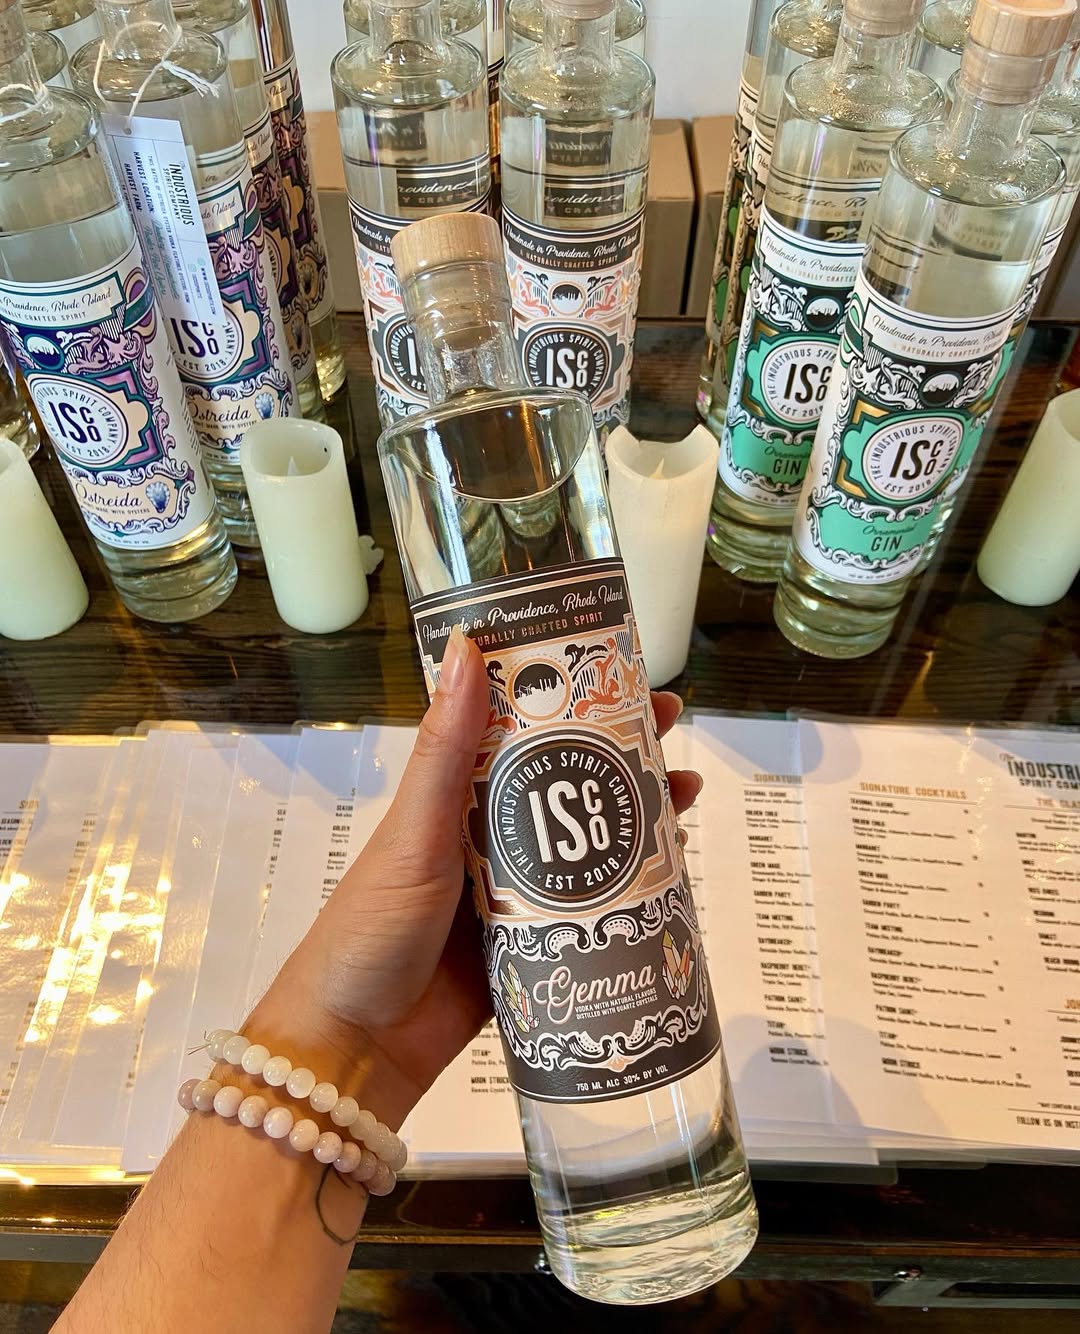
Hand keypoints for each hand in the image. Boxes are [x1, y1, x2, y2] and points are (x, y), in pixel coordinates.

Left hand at [251, 630, 703, 1128]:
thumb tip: (469, 647)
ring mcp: (515, 895)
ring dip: (633, 818)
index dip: (566, 698)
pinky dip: (629, 890)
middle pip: (563, 784)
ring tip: (685, 796)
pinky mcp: (534, 947)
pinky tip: (670, 876)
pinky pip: (589, 910)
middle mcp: (488, 838)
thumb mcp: (414, 831)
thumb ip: (446, 749)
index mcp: (454, 799)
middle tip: (671, 729)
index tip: (615, 671)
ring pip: (585, 844)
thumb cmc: (372, 928)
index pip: (517, 731)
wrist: (358, 1047)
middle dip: (617, 754)